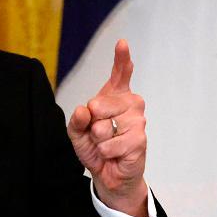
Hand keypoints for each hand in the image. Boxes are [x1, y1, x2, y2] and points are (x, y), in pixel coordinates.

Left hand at [66, 40, 148, 216]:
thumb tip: (84, 109)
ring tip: (106, 143)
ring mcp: (138, 121)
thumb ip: (76, 120)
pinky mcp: (140, 140)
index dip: (121, 58)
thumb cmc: (94, 146)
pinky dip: (105, 151)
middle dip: (90, 122)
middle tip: (97, 132)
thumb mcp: (77, 132)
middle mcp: (130, 104)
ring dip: (98, 139)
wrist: (106, 173)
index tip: (122, 43)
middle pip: (99, 103)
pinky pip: (110, 144)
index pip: (120, 73)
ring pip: (103, 126)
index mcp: (115, 96)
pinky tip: (113, 154)